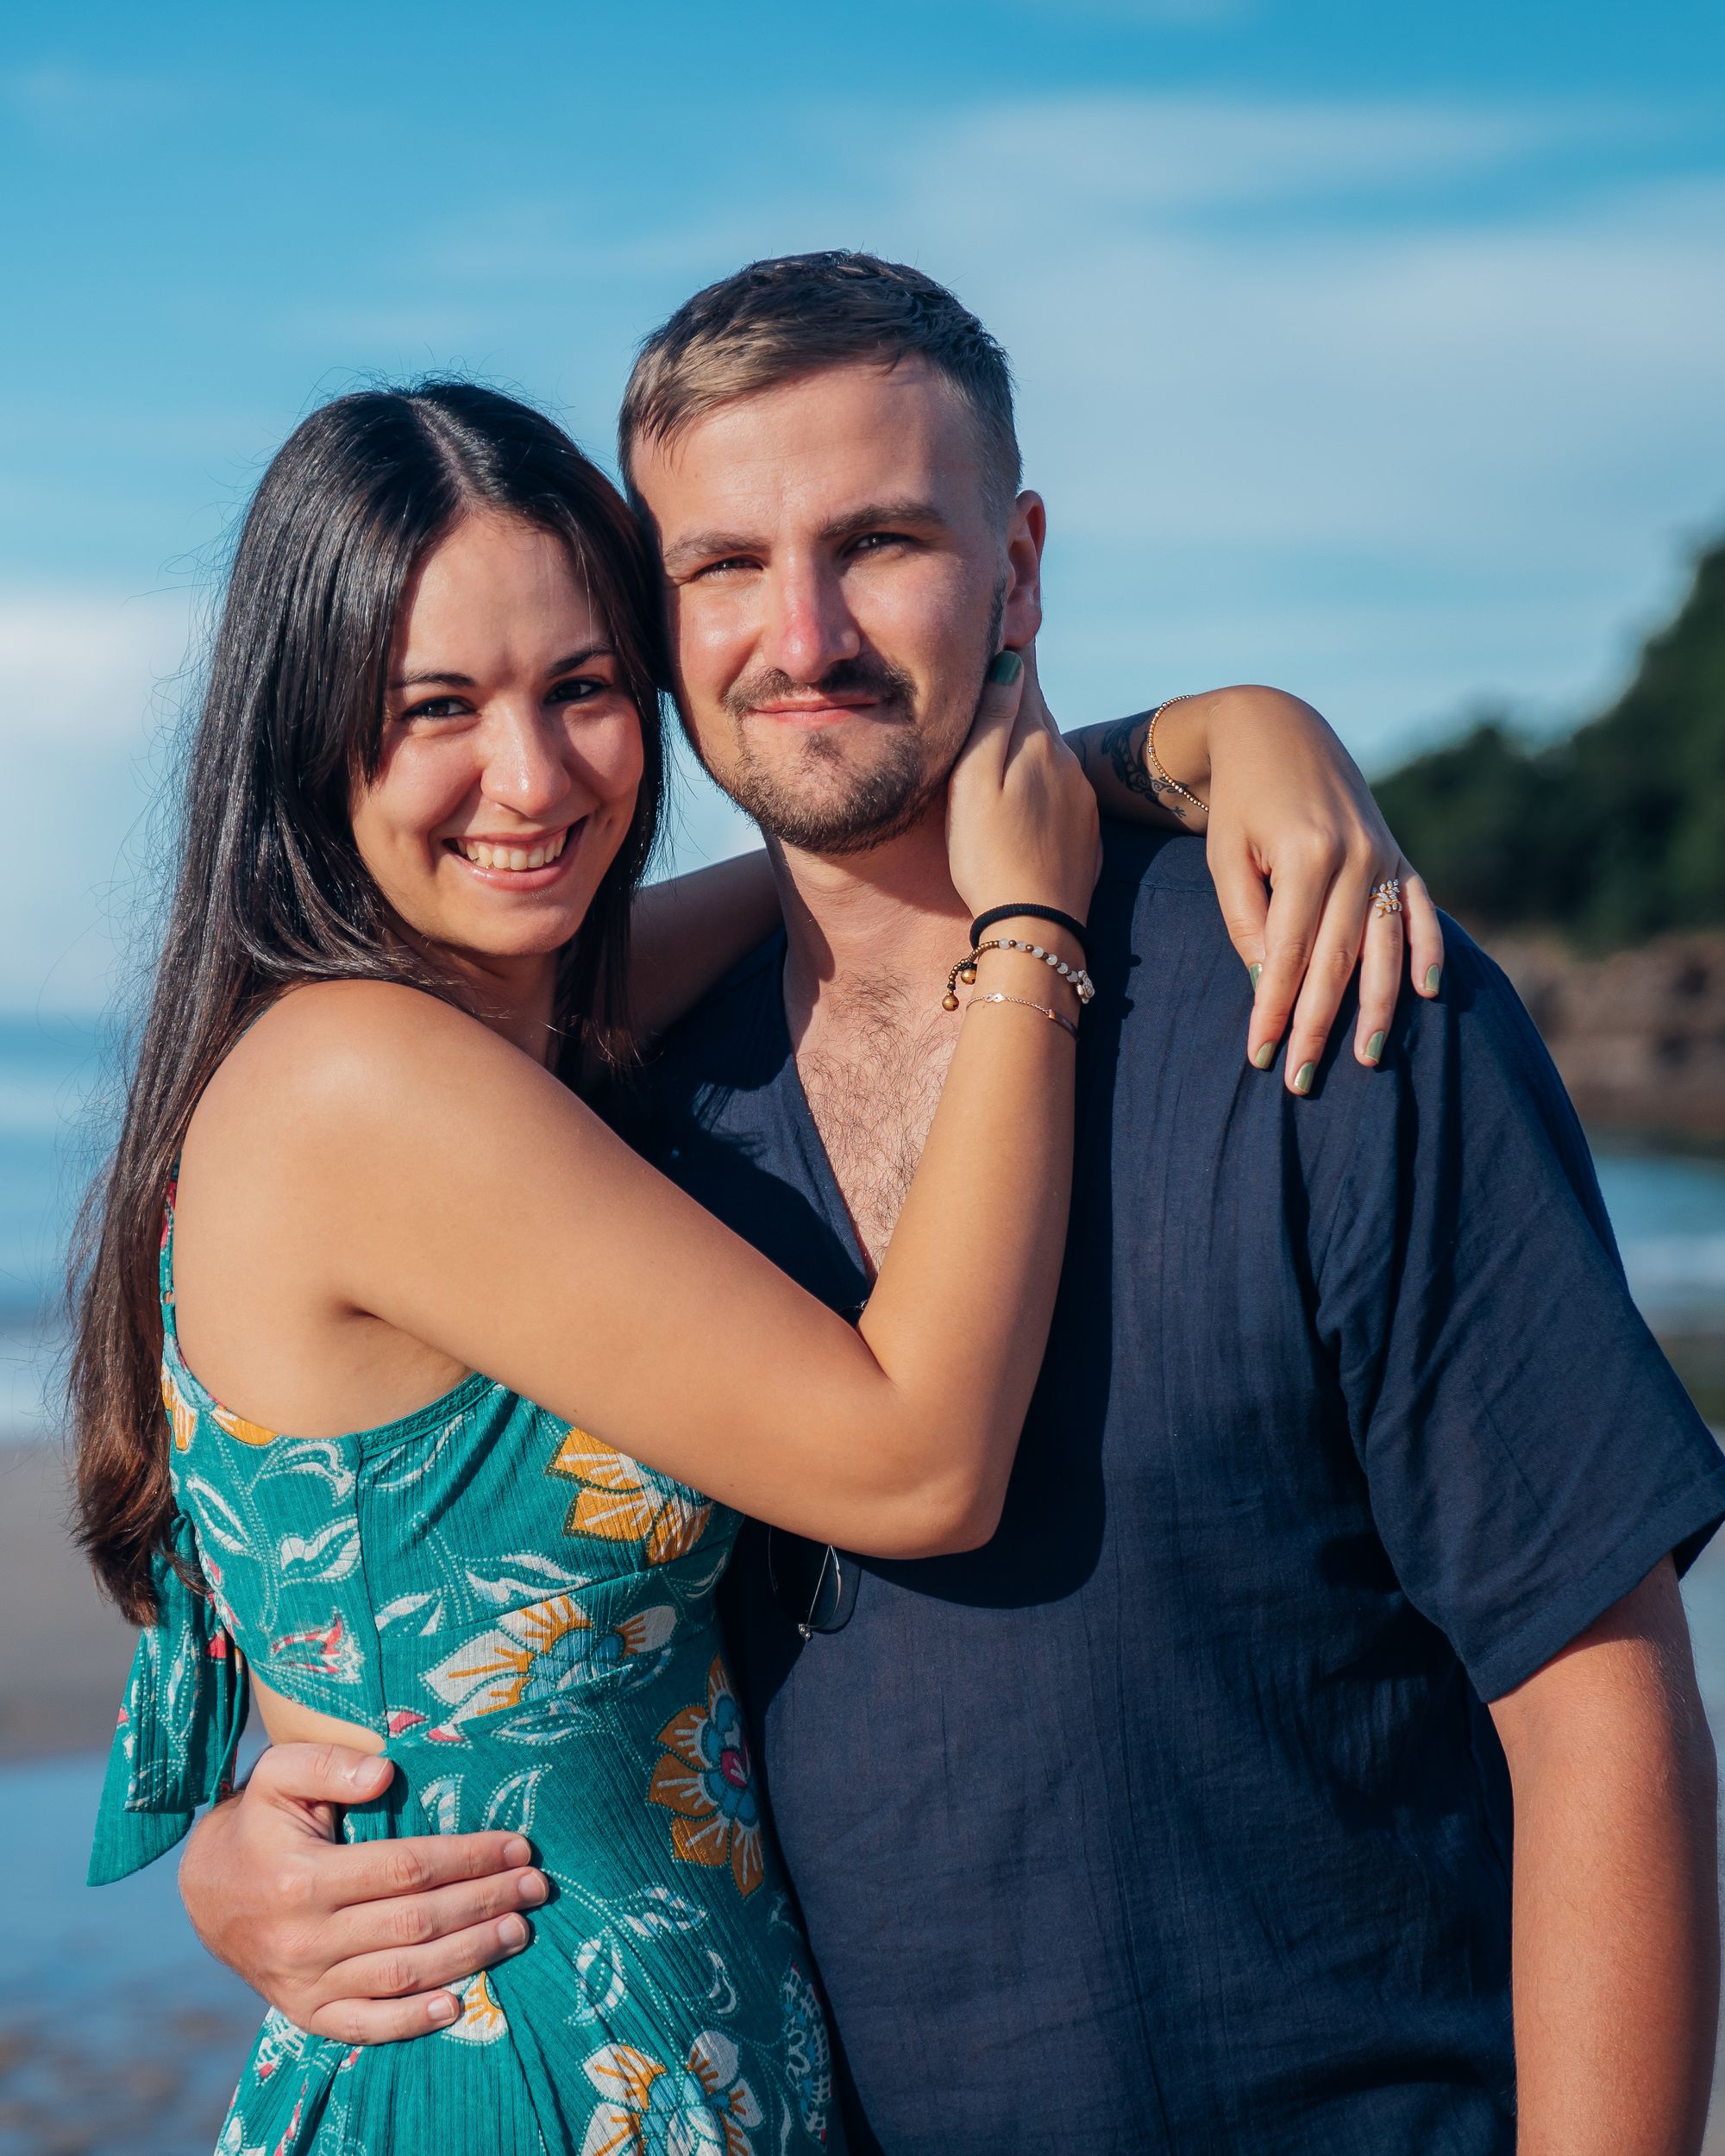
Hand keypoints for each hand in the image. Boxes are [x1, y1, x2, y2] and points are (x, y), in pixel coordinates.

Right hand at [177, 1743, 547, 2042]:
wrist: (207, 1889)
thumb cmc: (260, 1820)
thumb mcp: (280, 1774)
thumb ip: (329, 1764)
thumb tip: (385, 1773)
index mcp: (302, 1878)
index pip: (406, 1868)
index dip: (467, 1858)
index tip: (517, 1844)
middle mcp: (304, 1938)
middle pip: (415, 1923)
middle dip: (485, 1902)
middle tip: (536, 1886)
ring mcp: (304, 1983)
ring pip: (402, 1975)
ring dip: (470, 1954)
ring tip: (520, 1930)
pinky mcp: (306, 2012)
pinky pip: (366, 2025)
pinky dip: (413, 2020)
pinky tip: (459, 2003)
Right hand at [946, 646, 1098, 927]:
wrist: (1036, 927)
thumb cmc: (989, 856)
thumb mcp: (974, 783)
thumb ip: (991, 720)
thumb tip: (1011, 661)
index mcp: (1037, 743)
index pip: (1026, 678)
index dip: (1018, 645)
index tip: (1018, 604)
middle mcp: (1067, 763)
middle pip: (1039, 712)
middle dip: (1023, 686)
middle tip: (1010, 649)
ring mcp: (1081, 799)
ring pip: (1050, 752)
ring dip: (1030, 737)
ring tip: (1008, 725)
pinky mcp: (1085, 831)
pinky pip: (1061, 789)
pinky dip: (1042, 779)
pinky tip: (1026, 793)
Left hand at [1157, 688, 1444, 1091]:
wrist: (1276, 730)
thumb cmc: (1238, 804)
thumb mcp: (1225, 857)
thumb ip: (1247, 920)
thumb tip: (1268, 984)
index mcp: (1305, 856)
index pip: (1287, 954)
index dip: (1274, 1009)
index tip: (1261, 1055)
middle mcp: (1355, 857)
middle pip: (1338, 960)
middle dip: (1321, 1024)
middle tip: (1303, 1078)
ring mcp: (1384, 855)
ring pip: (1386, 946)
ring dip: (1380, 1007)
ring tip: (1370, 1059)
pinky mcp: (1399, 853)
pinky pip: (1421, 909)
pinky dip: (1428, 951)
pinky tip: (1429, 994)